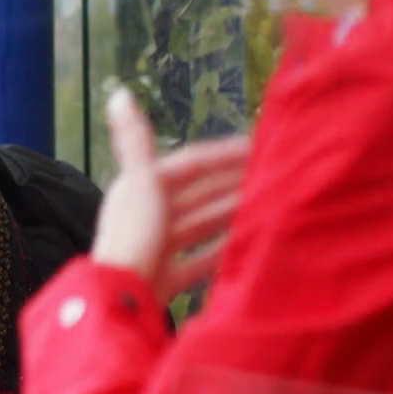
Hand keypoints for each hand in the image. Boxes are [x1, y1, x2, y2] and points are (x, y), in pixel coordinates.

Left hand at [90, 87, 253, 303]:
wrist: (120, 301)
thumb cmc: (134, 238)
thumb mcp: (140, 183)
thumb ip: (135, 140)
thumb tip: (119, 93)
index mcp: (139, 187)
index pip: (190, 164)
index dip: (225, 154)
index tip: (263, 149)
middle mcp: (144, 214)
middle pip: (197, 196)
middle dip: (232, 186)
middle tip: (274, 179)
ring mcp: (154, 249)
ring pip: (199, 226)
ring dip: (229, 216)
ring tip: (267, 208)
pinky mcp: (162, 279)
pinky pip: (196, 262)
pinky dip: (219, 253)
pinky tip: (244, 248)